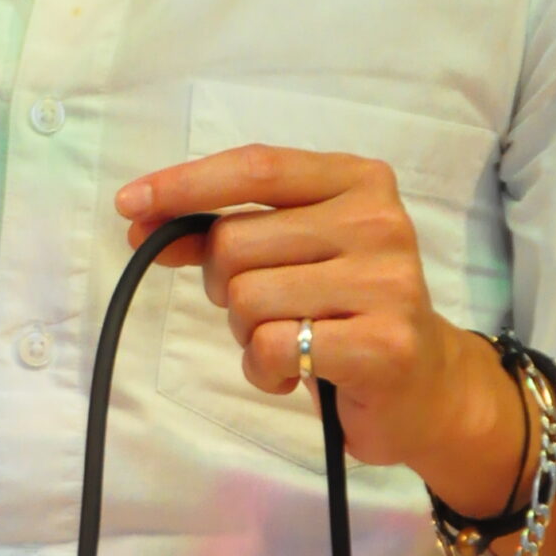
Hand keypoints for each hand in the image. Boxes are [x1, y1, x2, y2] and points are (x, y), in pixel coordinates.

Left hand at [116, 146, 526, 506]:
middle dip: (223, 284)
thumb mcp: (291, 253)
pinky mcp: (384, 344)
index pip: (255, 168)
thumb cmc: (345, 310)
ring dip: (246, 333)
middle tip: (263, 309)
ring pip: (247, 298)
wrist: (426, 387)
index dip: (184, 185)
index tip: (129, 205)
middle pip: (236, 241)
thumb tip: (142, 221)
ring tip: (288, 342)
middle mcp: (378, 220)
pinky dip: (263, 370)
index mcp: (357, 179)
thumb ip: (226, 230)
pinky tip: (294, 374)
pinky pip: (271, 347)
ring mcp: (387, 282)